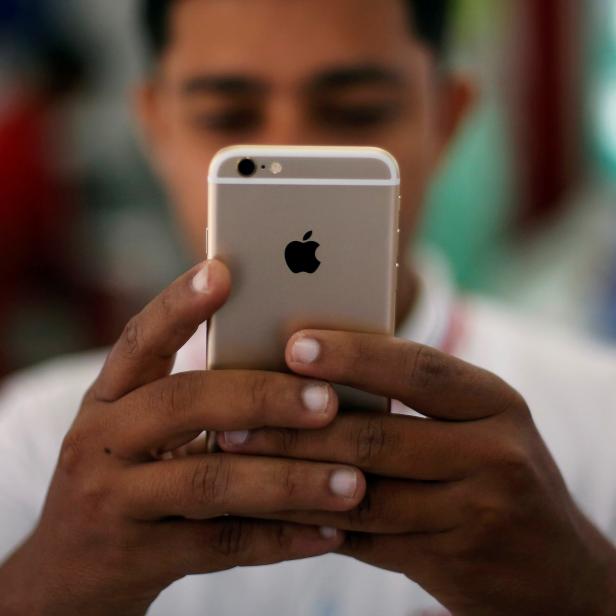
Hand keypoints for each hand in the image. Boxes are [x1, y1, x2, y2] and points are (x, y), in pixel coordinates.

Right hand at [0, 266, 365, 615]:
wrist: (72, 570)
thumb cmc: (131, 477)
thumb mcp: (144, 429)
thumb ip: (200, 398)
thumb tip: (300, 367)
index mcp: (109, 396)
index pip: (140, 338)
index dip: (178, 304)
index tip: (223, 271)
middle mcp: (101, 440)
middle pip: (183, 403)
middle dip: (262, 398)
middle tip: (329, 400)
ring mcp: (113, 501)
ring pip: (210, 482)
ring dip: (289, 480)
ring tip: (353, 481)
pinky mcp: (136, 558)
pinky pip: (221, 546)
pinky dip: (281, 539)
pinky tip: (329, 530)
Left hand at [218, 329, 615, 615]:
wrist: (554, 568)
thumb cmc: (497, 471)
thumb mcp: (475, 421)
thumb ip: (412, 398)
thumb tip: (313, 370)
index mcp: (495, 400)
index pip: (418, 369)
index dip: (354, 356)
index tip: (294, 344)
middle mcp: (494, 452)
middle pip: (379, 435)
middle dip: (296, 426)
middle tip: (232, 414)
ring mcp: (477, 512)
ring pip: (362, 493)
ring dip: (289, 477)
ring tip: (233, 456)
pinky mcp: (452, 561)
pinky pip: (364, 540)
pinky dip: (310, 522)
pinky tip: (267, 507)